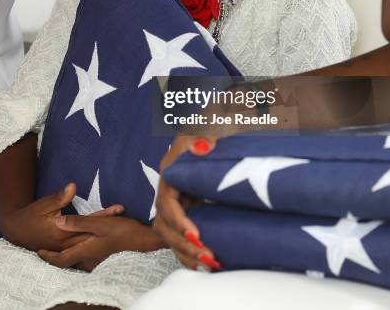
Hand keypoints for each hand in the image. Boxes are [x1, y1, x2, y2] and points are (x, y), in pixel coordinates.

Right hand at [0, 182, 123, 252]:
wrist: (17, 230)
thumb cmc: (31, 215)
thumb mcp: (44, 204)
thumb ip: (59, 197)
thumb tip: (73, 186)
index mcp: (63, 231)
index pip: (88, 223)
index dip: (105, 216)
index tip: (119, 209)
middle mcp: (67, 242)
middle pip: (94, 235)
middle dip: (111, 227)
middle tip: (128, 219)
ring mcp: (66, 248)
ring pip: (91, 243)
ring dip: (106, 235)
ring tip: (123, 226)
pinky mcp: (65, 249)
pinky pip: (84, 248)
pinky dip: (97, 244)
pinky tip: (109, 242)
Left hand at [38, 215, 164, 270]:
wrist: (147, 243)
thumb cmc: (124, 233)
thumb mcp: (100, 224)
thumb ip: (78, 223)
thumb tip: (57, 222)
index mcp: (85, 250)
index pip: (61, 259)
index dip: (48, 257)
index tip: (38, 252)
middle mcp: (90, 258)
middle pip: (69, 260)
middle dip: (57, 256)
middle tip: (47, 249)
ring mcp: (99, 258)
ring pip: (79, 257)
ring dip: (70, 251)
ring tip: (63, 243)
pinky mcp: (107, 255)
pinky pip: (89, 254)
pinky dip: (82, 249)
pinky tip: (86, 240)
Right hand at [154, 134, 220, 270]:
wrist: (224, 124)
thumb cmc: (214, 124)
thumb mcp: (208, 123)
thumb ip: (203, 133)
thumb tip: (201, 147)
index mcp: (172, 171)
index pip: (166, 202)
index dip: (178, 221)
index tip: (195, 235)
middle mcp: (171, 188)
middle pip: (164, 224)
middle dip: (182, 244)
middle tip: (208, 256)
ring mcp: (180, 200)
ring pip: (170, 234)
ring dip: (186, 252)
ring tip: (210, 264)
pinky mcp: (190, 209)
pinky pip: (181, 236)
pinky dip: (189, 253)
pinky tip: (206, 265)